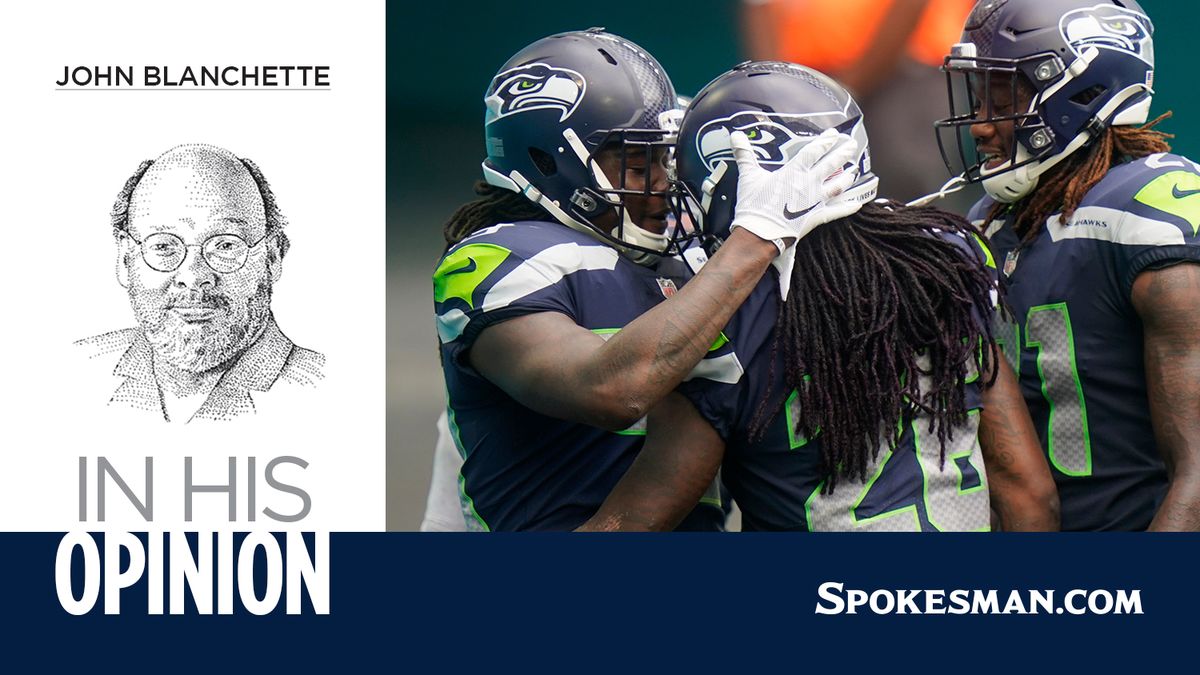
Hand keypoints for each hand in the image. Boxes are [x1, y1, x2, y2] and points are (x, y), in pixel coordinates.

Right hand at [728, 127, 863, 245]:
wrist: (759, 233)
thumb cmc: (754, 205)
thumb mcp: (748, 176)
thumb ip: (744, 154)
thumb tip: (735, 136)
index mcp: (794, 172)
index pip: (813, 152)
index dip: (824, 142)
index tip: (834, 134)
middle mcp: (808, 184)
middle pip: (830, 165)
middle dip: (842, 153)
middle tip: (852, 144)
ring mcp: (814, 201)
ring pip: (836, 186)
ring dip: (846, 177)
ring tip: (854, 170)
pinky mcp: (815, 218)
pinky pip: (835, 212)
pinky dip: (846, 208)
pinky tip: (857, 204)